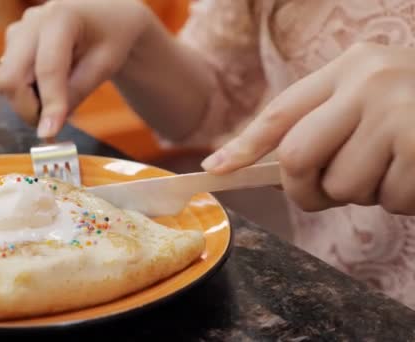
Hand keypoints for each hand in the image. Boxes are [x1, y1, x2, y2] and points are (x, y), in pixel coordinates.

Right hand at [0, 0, 153, 137]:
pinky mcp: (13, 43)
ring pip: (6, 81)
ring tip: (59, 100)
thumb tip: (50, 125)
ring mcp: (18, 31)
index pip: (48, 69)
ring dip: (27, 102)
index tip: (50, 134)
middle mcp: (31, 21)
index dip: (49, 105)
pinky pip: (9, 78)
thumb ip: (76, 93)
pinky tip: (50, 89)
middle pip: (10, 78)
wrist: (107, 15)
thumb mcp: (105, 65)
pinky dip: (26, 93)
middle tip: (52, 126)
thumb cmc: (111, 36)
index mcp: (61, 17)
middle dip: (27, 109)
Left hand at [202, 42, 414, 214]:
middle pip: (297, 157)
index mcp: (350, 67)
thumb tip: (264, 165)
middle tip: (328, 189)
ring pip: (344, 186)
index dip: (244, 146)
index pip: (281, 113)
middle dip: (305, 186)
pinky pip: (391, 200)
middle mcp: (369, 84)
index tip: (214, 171)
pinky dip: (404, 199)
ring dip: (366, 192)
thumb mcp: (373, 92)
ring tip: (397, 165)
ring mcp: (399, 114)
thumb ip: (325, 120)